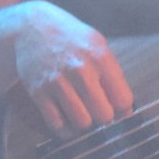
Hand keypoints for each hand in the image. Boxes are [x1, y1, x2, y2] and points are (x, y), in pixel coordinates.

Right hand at [13, 1, 134, 135]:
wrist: (32, 29)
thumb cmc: (72, 41)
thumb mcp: (99, 46)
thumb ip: (114, 76)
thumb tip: (126, 111)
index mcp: (101, 57)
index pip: (123, 100)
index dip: (123, 110)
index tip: (117, 109)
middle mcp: (80, 70)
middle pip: (104, 115)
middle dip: (104, 118)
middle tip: (98, 111)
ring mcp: (57, 82)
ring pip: (82, 123)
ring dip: (84, 124)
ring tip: (83, 113)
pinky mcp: (38, 92)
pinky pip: (57, 125)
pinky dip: (65, 129)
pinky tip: (68, 119)